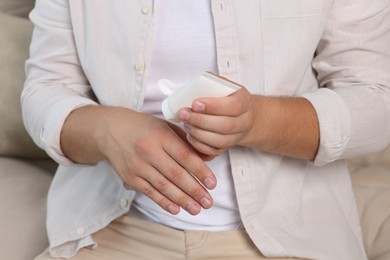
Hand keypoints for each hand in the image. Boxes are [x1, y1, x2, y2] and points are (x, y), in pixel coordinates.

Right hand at [95, 108, 216, 214]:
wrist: (110, 130)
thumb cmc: (143, 127)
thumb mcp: (165, 126)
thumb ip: (185, 141)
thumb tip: (207, 158)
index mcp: (161, 135)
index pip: (184, 156)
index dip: (200, 171)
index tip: (212, 183)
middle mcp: (149, 151)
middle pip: (176, 174)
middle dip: (194, 190)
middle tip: (208, 202)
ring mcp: (138, 166)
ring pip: (164, 186)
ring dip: (182, 199)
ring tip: (196, 209)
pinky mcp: (131, 177)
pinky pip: (150, 192)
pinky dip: (164, 202)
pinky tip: (176, 209)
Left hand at [177, 85, 257, 156]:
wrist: (245, 117)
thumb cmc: (230, 98)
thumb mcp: (227, 87)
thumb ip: (213, 83)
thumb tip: (194, 84)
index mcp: (244, 103)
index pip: (233, 106)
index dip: (213, 106)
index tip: (195, 103)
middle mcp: (244, 122)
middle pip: (225, 125)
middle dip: (200, 120)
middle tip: (183, 113)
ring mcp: (236, 137)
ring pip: (219, 141)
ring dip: (198, 133)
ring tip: (185, 123)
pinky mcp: (228, 147)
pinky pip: (215, 151)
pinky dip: (200, 145)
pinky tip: (190, 136)